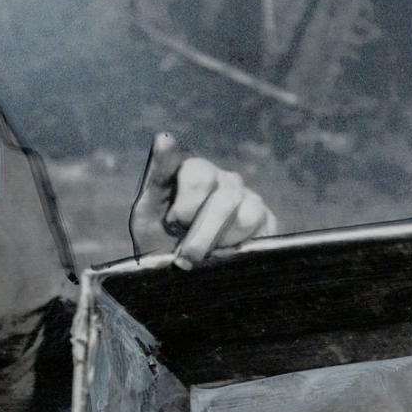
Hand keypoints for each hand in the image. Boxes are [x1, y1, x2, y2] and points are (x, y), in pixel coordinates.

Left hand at [129, 132, 277, 265]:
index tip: (173, 223)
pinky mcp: (266, 220)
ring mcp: (248, 197)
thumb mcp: (146, 212)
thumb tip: (164, 137)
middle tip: (184, 256)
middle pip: (224, 202)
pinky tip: (224, 253)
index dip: (186, 208)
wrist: (177, 274)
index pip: (199, 176)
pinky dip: (239, 249)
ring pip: (246, 217)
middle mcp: (224, 179)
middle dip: (200, 237)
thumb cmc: (159, 239)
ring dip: (220, 244)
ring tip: (205, 254)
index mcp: (195, 170)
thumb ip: (157, 176)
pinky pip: (262, 232)